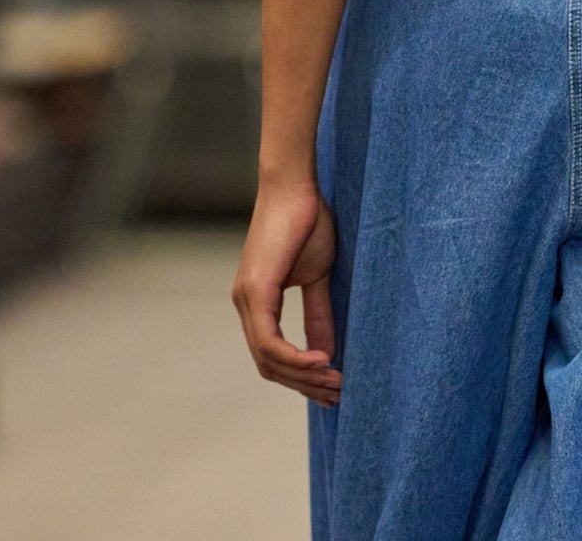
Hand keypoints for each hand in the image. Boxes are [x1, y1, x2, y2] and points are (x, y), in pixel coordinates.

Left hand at [232, 179, 341, 404]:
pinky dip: (295, 357)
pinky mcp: (254, 291)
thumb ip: (319, 313)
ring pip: (268, 359)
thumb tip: (326, 352)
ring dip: (302, 376)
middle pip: (269, 365)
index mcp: (257, 303)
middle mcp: (245, 305)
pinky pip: (269, 340)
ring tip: (335, 382)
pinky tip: (321, 361)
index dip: (300, 377)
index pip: (272, 355)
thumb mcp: (319, 276)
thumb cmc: (308, 221)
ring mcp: (246, 299)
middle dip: (304, 385)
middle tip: (337, 395)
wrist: (297, 185)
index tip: (331, 388)